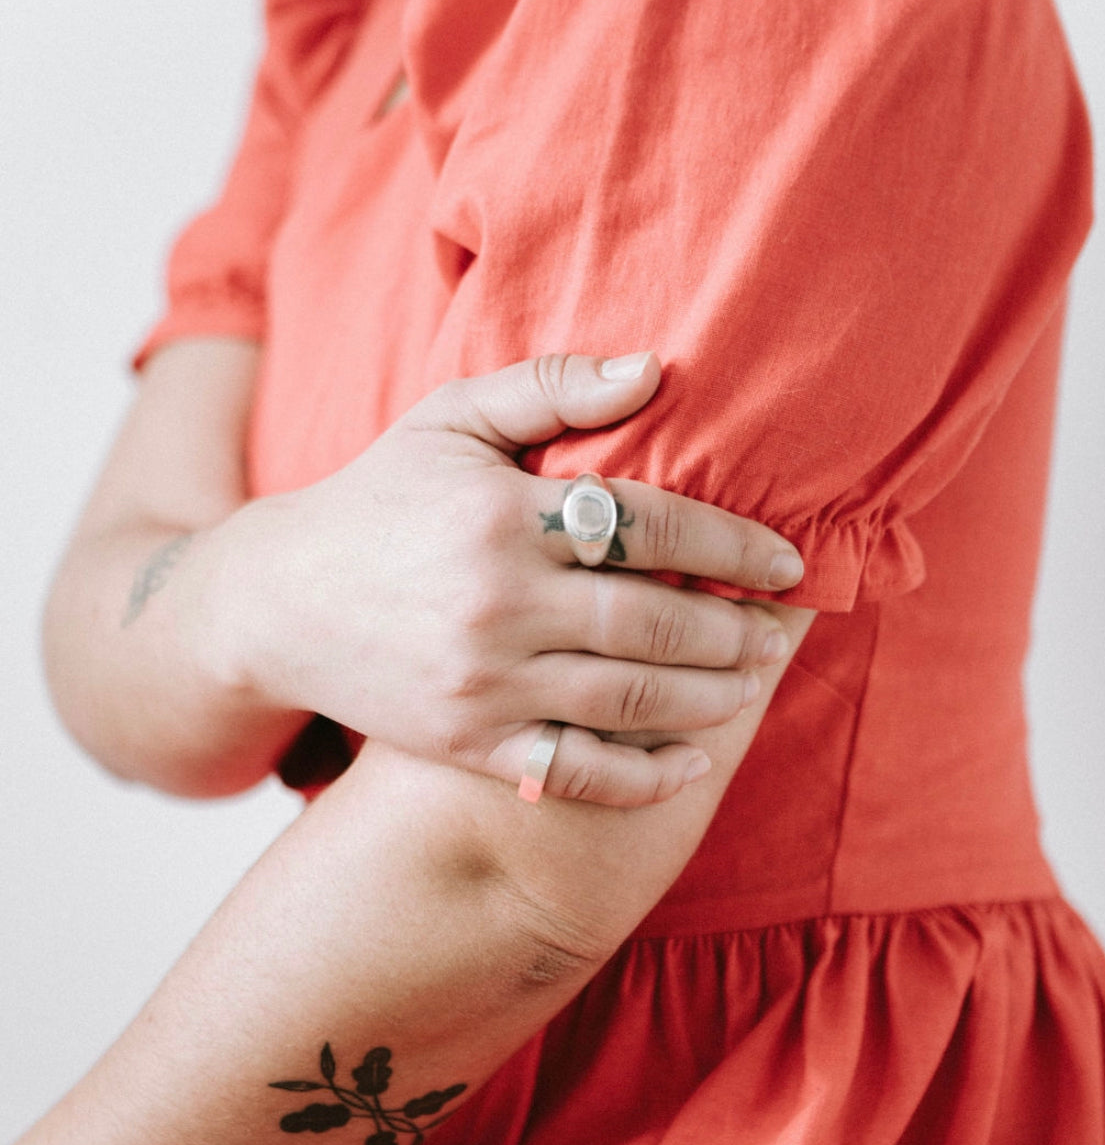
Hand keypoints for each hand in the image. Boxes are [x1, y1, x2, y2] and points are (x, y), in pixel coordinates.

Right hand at [202, 352, 803, 805]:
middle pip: (653, 622)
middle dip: (735, 630)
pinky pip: (576, 772)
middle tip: (778, 633)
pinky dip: (642, 777)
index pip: (650, 526)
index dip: (733, 545)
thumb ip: (549, 387)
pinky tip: (691, 763)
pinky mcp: (468, 744)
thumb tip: (654, 367)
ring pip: (630, 700)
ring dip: (709, 697)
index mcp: (501, 515)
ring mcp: (483, 683)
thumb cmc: (379, 499)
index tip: (785, 562)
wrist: (278, 605)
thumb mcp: (448, 420)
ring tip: (751, 684)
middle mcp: (496, 602)